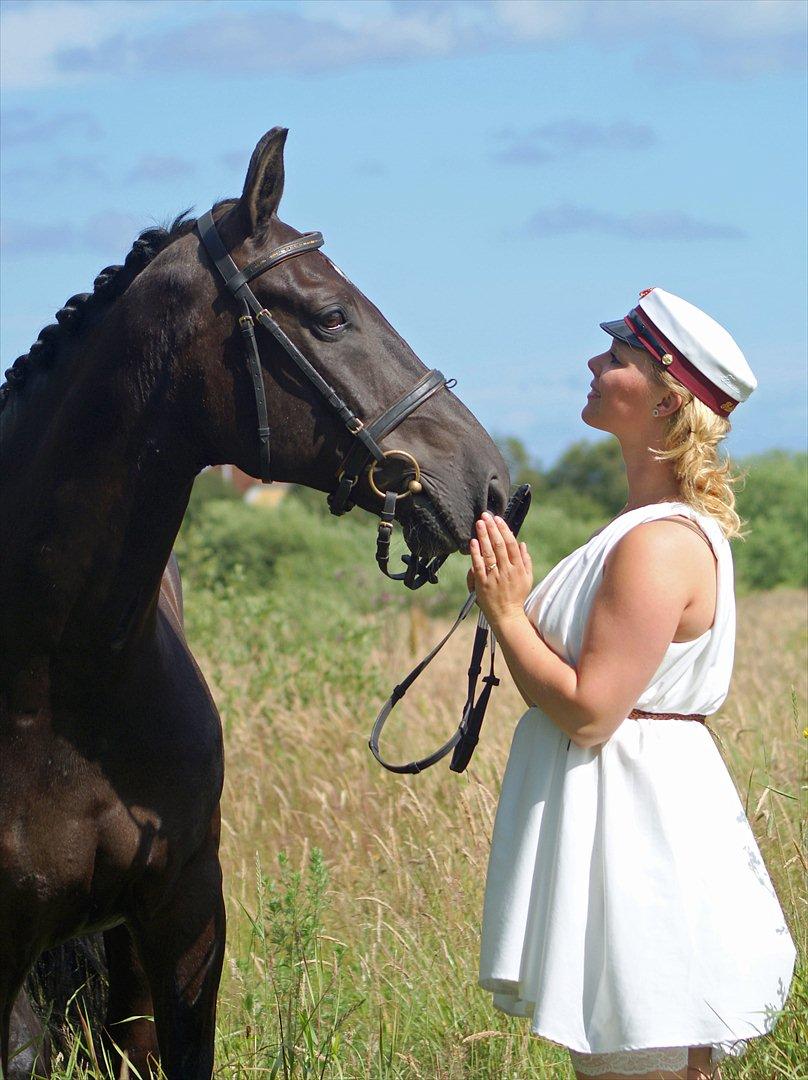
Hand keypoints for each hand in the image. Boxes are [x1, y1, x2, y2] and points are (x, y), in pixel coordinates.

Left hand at [469, 512, 532, 626]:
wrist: (507, 616)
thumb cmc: (517, 596)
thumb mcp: (528, 578)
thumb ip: (526, 560)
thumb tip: (522, 543)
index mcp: (518, 568)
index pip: (511, 544)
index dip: (504, 530)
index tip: (498, 519)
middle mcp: (507, 571)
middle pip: (499, 545)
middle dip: (492, 528)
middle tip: (485, 515)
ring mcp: (494, 577)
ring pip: (488, 553)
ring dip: (483, 536)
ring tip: (479, 523)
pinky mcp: (482, 584)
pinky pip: (478, 565)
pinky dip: (475, 553)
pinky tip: (473, 541)